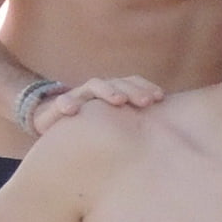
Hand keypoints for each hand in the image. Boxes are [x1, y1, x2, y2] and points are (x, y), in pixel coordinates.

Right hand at [28, 75, 165, 133]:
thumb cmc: (93, 126)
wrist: (53, 123)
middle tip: (146, 102)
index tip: (160, 97)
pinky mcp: (58, 107)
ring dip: (107, 90)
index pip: (131, 83)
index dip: (145, 87)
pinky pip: (61, 102)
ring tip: (119, 100)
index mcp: (113, 92)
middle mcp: (97, 91)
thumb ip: (135, 124)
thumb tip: (168, 138)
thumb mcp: (115, 125)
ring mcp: (78, 96)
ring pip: (93, 86)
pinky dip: (65, 103)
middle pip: (117, 83)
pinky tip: (71, 110)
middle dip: (133, 90)